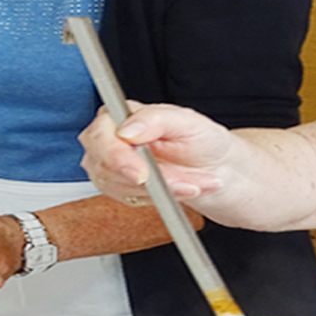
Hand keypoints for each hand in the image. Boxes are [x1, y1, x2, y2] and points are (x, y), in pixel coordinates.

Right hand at [78, 101, 231, 201]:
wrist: (215, 167)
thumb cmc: (202, 140)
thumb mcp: (188, 121)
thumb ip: (155, 119)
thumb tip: (127, 129)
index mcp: (121, 115)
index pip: (101, 136)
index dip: (117, 158)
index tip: (142, 174)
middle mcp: (110, 140)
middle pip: (105, 167)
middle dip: (146, 180)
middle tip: (180, 184)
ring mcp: (112, 167)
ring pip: (121, 187)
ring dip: (161, 190)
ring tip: (193, 183)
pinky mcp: (122, 189)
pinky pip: (133, 200)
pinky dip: (162, 199)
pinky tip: (183, 189)